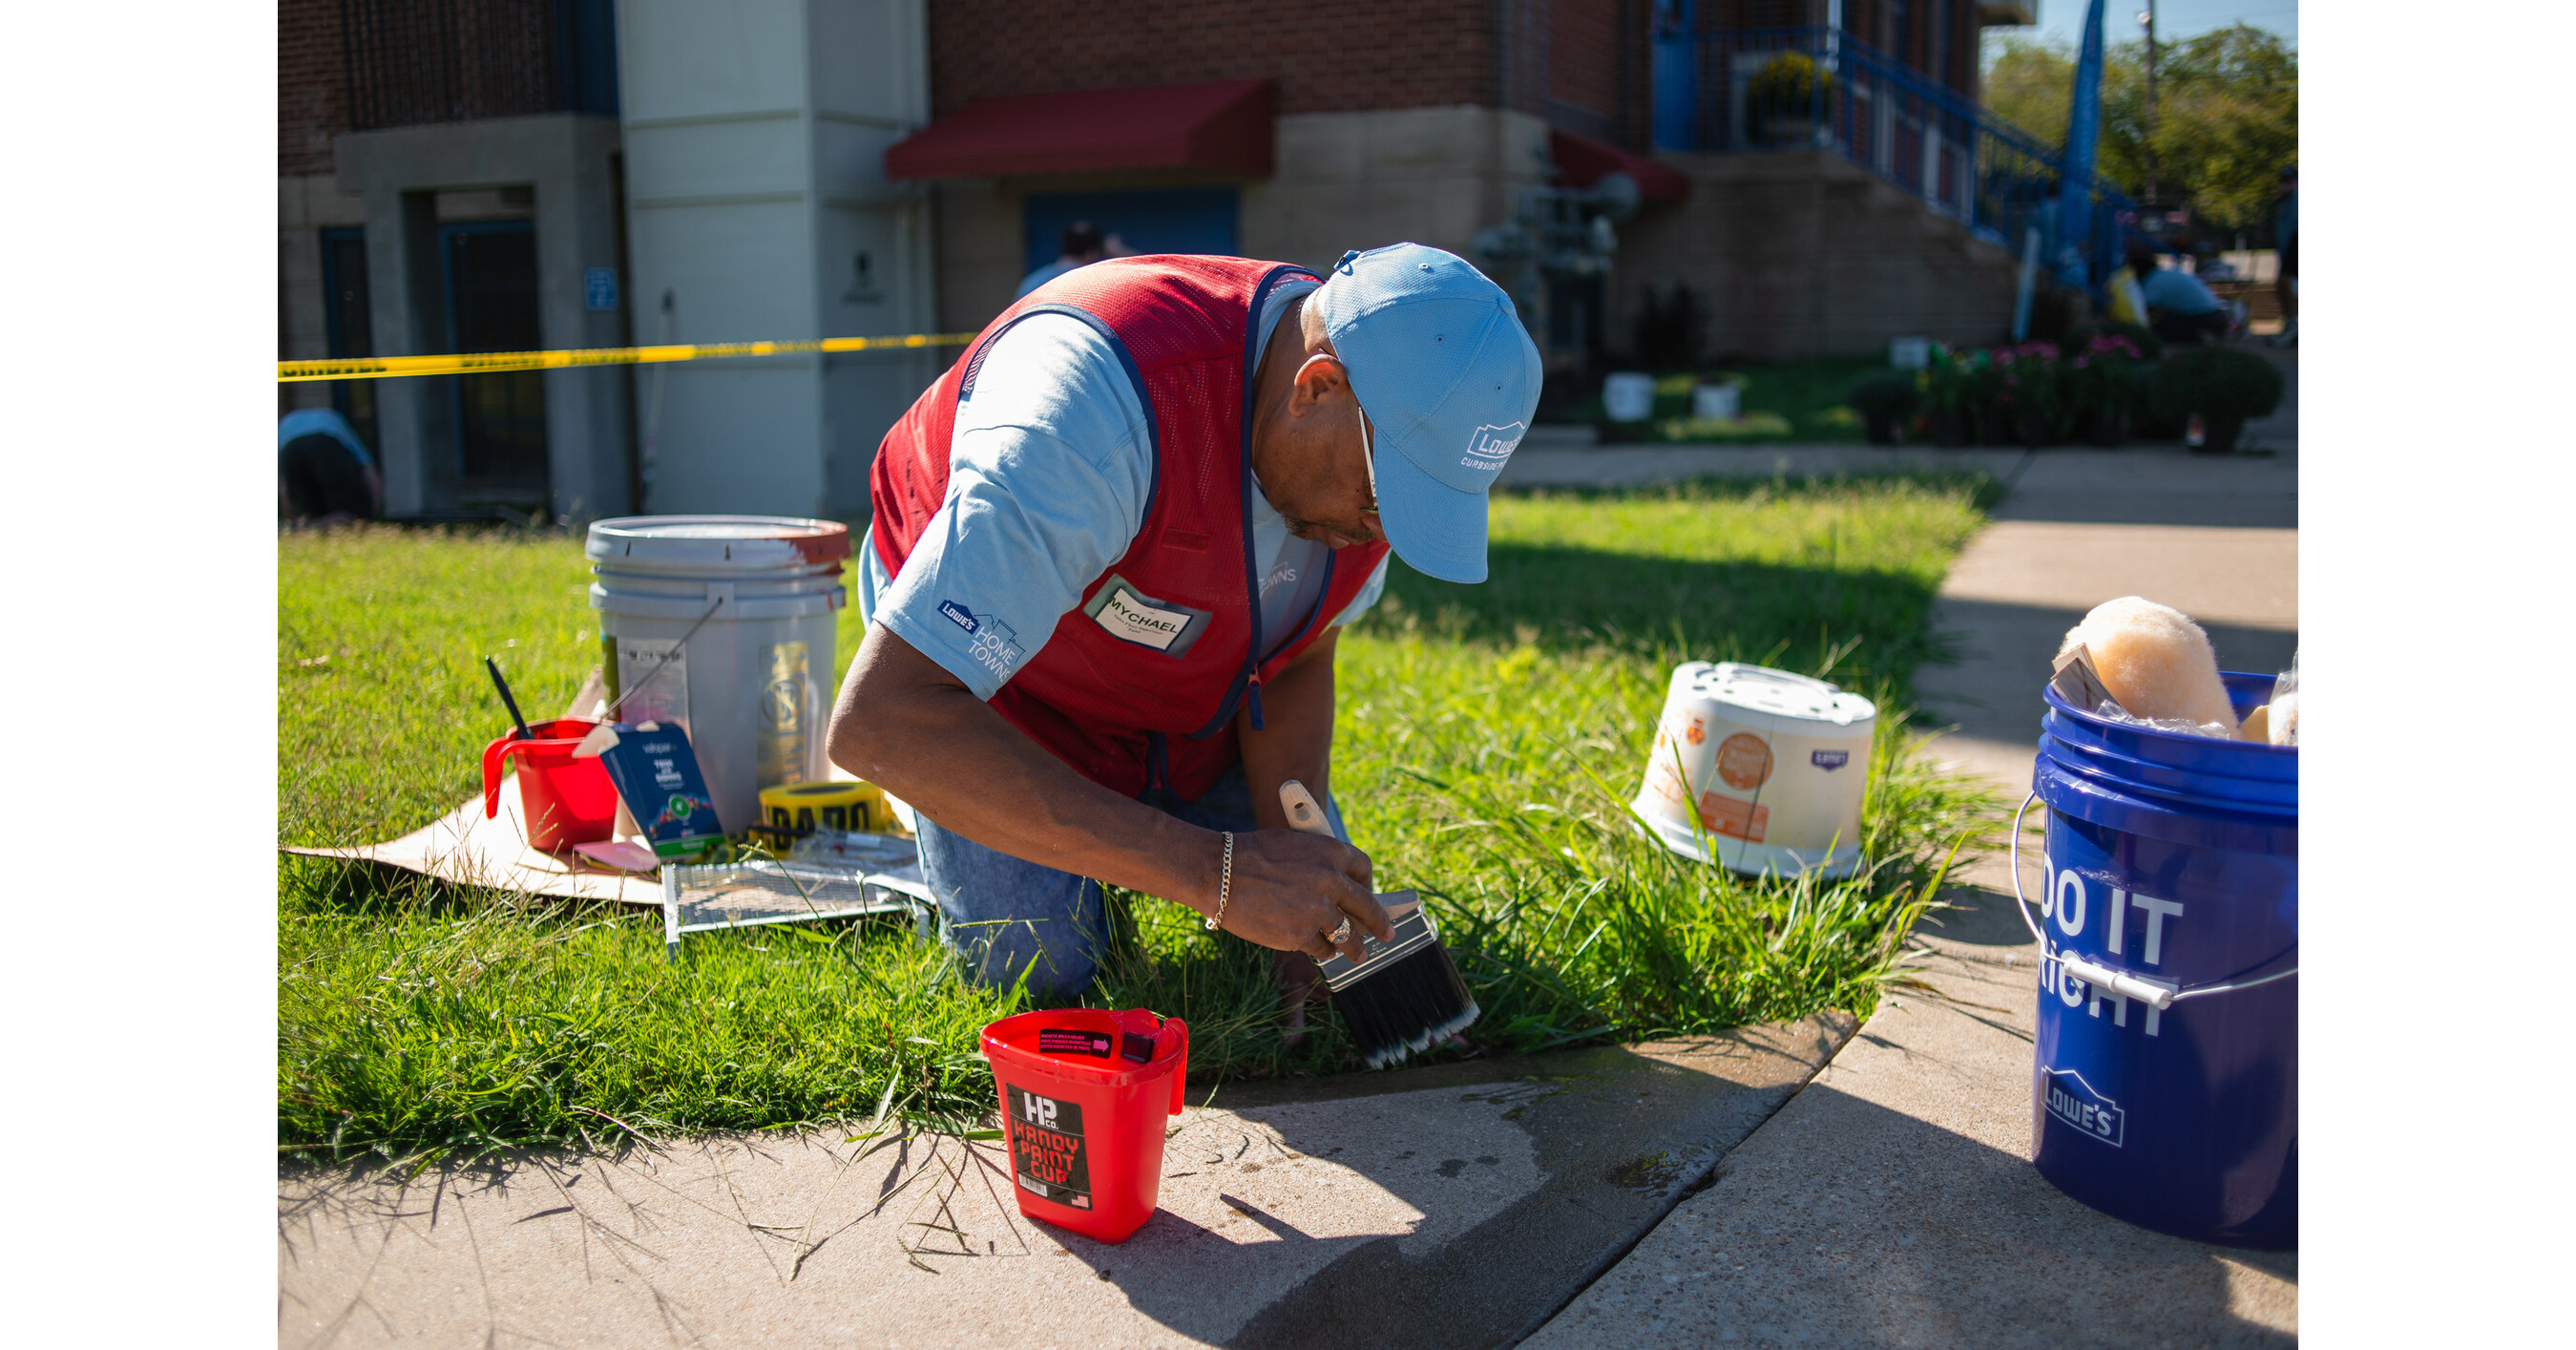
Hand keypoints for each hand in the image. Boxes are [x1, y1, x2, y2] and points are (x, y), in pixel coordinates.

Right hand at [1209, 828, 1391, 964]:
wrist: (1219, 873)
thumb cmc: (1252, 854)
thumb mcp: (1294, 845)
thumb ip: (1320, 864)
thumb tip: (1341, 889)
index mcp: (1331, 852)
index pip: (1364, 871)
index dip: (1368, 885)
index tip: (1369, 896)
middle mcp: (1331, 881)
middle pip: (1366, 908)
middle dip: (1379, 924)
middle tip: (1386, 934)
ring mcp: (1317, 911)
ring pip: (1347, 935)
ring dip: (1353, 946)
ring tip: (1358, 954)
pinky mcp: (1300, 935)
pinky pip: (1321, 947)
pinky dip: (1322, 949)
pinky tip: (1320, 949)